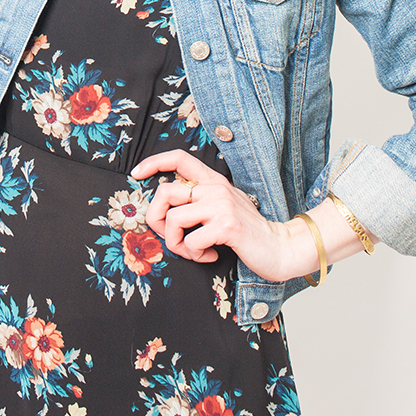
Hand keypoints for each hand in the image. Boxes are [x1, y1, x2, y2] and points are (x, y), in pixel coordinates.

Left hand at [131, 149, 316, 280]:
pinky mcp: (227, 226)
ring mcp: (221, 205)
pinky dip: (195, 256)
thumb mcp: (224, 207)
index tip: (136, 174)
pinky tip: (211, 257)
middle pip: (164, 193)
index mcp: (213, 180)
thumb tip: (166, 209)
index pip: (179, 158)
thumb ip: (200, 202)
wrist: (280, 247)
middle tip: (172, 237)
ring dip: (176, 244)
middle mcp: (215, 188)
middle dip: (157, 220)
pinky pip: (190, 241)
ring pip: (173, 220)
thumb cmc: (247, 232)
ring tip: (194, 251)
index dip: (153, 162)